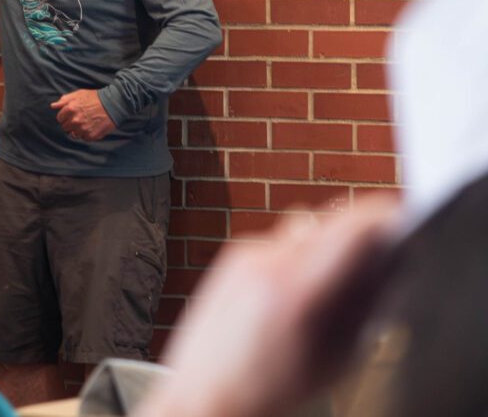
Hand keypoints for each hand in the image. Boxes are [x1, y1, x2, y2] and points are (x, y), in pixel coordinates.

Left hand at [50, 89, 115, 141]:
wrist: (113, 104)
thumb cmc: (95, 97)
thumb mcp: (79, 94)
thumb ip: (64, 100)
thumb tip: (53, 106)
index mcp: (70, 109)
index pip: (60, 118)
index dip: (65, 116)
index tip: (71, 114)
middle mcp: (75, 120)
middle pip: (65, 127)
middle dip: (70, 123)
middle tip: (79, 118)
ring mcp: (83, 129)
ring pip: (73, 134)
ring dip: (77, 130)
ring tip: (86, 123)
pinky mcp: (91, 136)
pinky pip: (83, 138)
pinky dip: (86, 134)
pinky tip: (92, 126)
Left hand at [134, 193, 401, 416]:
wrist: (208, 392)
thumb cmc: (273, 387)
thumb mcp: (337, 355)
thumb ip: (363, 303)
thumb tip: (387, 264)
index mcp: (300, 287)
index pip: (353, 225)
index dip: (385, 218)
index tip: (400, 223)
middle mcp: (269, 261)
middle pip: (331, 218)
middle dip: (357, 234)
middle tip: (372, 263)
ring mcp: (247, 254)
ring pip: (305, 226)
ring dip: (325, 243)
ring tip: (327, 285)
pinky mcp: (233, 255)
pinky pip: (279, 240)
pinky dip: (296, 256)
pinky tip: (292, 292)